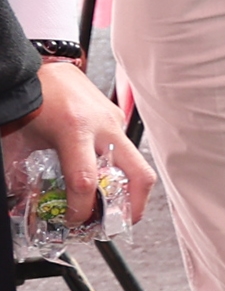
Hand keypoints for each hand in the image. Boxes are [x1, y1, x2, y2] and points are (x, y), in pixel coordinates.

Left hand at [3, 61, 153, 227]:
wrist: (37, 66)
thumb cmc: (28, 99)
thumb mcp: (21, 142)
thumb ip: (28, 176)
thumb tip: (32, 206)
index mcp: (75, 130)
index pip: (85, 182)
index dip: (80, 210)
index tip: (73, 221)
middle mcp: (103, 126)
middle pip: (138, 175)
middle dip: (134, 206)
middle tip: (121, 223)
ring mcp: (115, 121)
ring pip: (135, 164)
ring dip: (125, 189)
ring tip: (107, 204)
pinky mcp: (116, 118)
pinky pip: (122, 150)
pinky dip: (114, 168)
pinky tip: (97, 173)